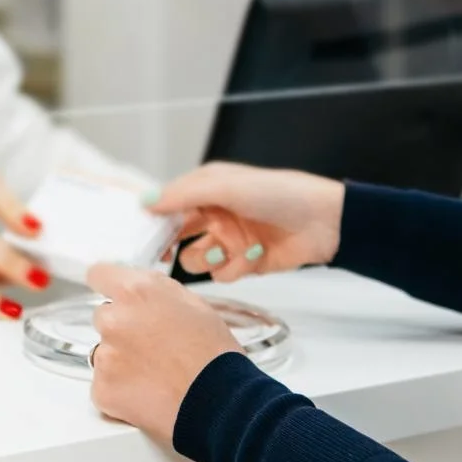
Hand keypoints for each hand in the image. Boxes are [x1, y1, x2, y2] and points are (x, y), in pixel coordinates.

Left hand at [85, 263, 239, 440]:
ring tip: (155, 373)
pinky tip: (148, 391)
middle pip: (103, 316)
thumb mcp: (195, 305)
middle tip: (152, 345)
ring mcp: (105, 356)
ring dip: (121, 359)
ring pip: (104, 352)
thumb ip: (158, 292)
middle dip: (122, 327)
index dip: (109, 285)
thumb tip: (143, 291)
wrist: (219, 403)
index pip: (99, 274)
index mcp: (137, 292)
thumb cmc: (214, 356)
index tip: (114, 295)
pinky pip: (103, 384)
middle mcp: (114, 319)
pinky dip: (120, 388)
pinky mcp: (102, 389)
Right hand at [153, 162, 343, 283]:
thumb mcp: (226, 186)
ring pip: (197, 260)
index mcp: (207, 190)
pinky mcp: (244, 263)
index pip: (168, 206)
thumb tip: (145, 201)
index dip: (153, 222)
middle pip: (176, 237)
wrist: (323, 221)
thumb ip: (183, 195)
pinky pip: (223, 274)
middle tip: (164, 256)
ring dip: (208, 259)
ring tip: (225, 250)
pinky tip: (254, 255)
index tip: (139, 237)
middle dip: (170, 247)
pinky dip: (235, 267)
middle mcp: (214, 215)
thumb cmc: (277, 194)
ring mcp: (229, 240)